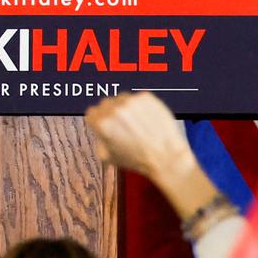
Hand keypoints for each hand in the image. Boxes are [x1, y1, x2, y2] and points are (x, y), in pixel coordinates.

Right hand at [85, 93, 214, 219]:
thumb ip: (98, 139)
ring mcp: (132, 101)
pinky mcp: (146, 97)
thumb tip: (100, 131)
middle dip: (111, 113)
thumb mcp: (107, 157)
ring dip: (125, 107)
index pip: (92, 112)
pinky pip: (138, 98)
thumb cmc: (138, 159)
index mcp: (103, 124)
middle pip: (106, 103)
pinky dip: (141, 106)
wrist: (165, 156)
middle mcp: (116, 109)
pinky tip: (146, 119)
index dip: (98, 120)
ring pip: (122, 98)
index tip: (105, 123)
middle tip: (121, 124)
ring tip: (136, 122)